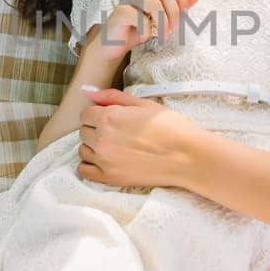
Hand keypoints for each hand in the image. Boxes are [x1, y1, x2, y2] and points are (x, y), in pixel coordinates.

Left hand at [77, 89, 199, 188]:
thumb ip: (112, 97)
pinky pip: (84, 171)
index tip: (110, 117)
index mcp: (108, 118)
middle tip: (116, 131)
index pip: (85, 113)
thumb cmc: (170, 127)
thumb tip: (88, 92)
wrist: (187, 156)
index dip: (98, 113)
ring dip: (93, 146)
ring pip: (83, 150)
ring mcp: (104, 161)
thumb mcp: (143, 104)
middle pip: (83, 131)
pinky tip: (104, 160)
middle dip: (95, 128)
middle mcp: (102, 139)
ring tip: (113, 146)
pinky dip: (90, 165)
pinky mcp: (110, 178)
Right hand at [99, 0, 197, 56]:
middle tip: (175, 29)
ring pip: (155, 4)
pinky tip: (144, 37)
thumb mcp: (161, 19)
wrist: (113, 45)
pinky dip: (147, 31)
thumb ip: (176, 7)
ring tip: (164, 36)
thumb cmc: (136, 30)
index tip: (185, 15)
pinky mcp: (120, 12)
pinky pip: (141, 19)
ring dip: (163, 23)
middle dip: (174, 13)